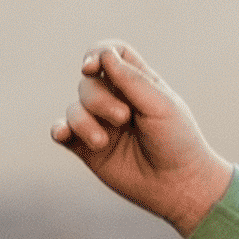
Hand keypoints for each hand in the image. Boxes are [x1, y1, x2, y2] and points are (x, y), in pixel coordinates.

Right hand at [53, 39, 232, 230]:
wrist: (179, 184)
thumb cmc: (177, 141)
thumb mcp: (160, 105)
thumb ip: (131, 80)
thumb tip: (104, 55)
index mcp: (137, 83)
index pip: (110, 53)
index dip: (97, 53)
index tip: (92, 66)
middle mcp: (116, 99)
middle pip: (88, 82)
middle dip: (99, 99)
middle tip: (123, 118)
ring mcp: (100, 123)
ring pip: (74, 108)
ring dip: (84, 121)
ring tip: (103, 142)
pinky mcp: (87, 148)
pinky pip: (63, 131)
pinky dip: (60, 129)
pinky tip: (63, 134)